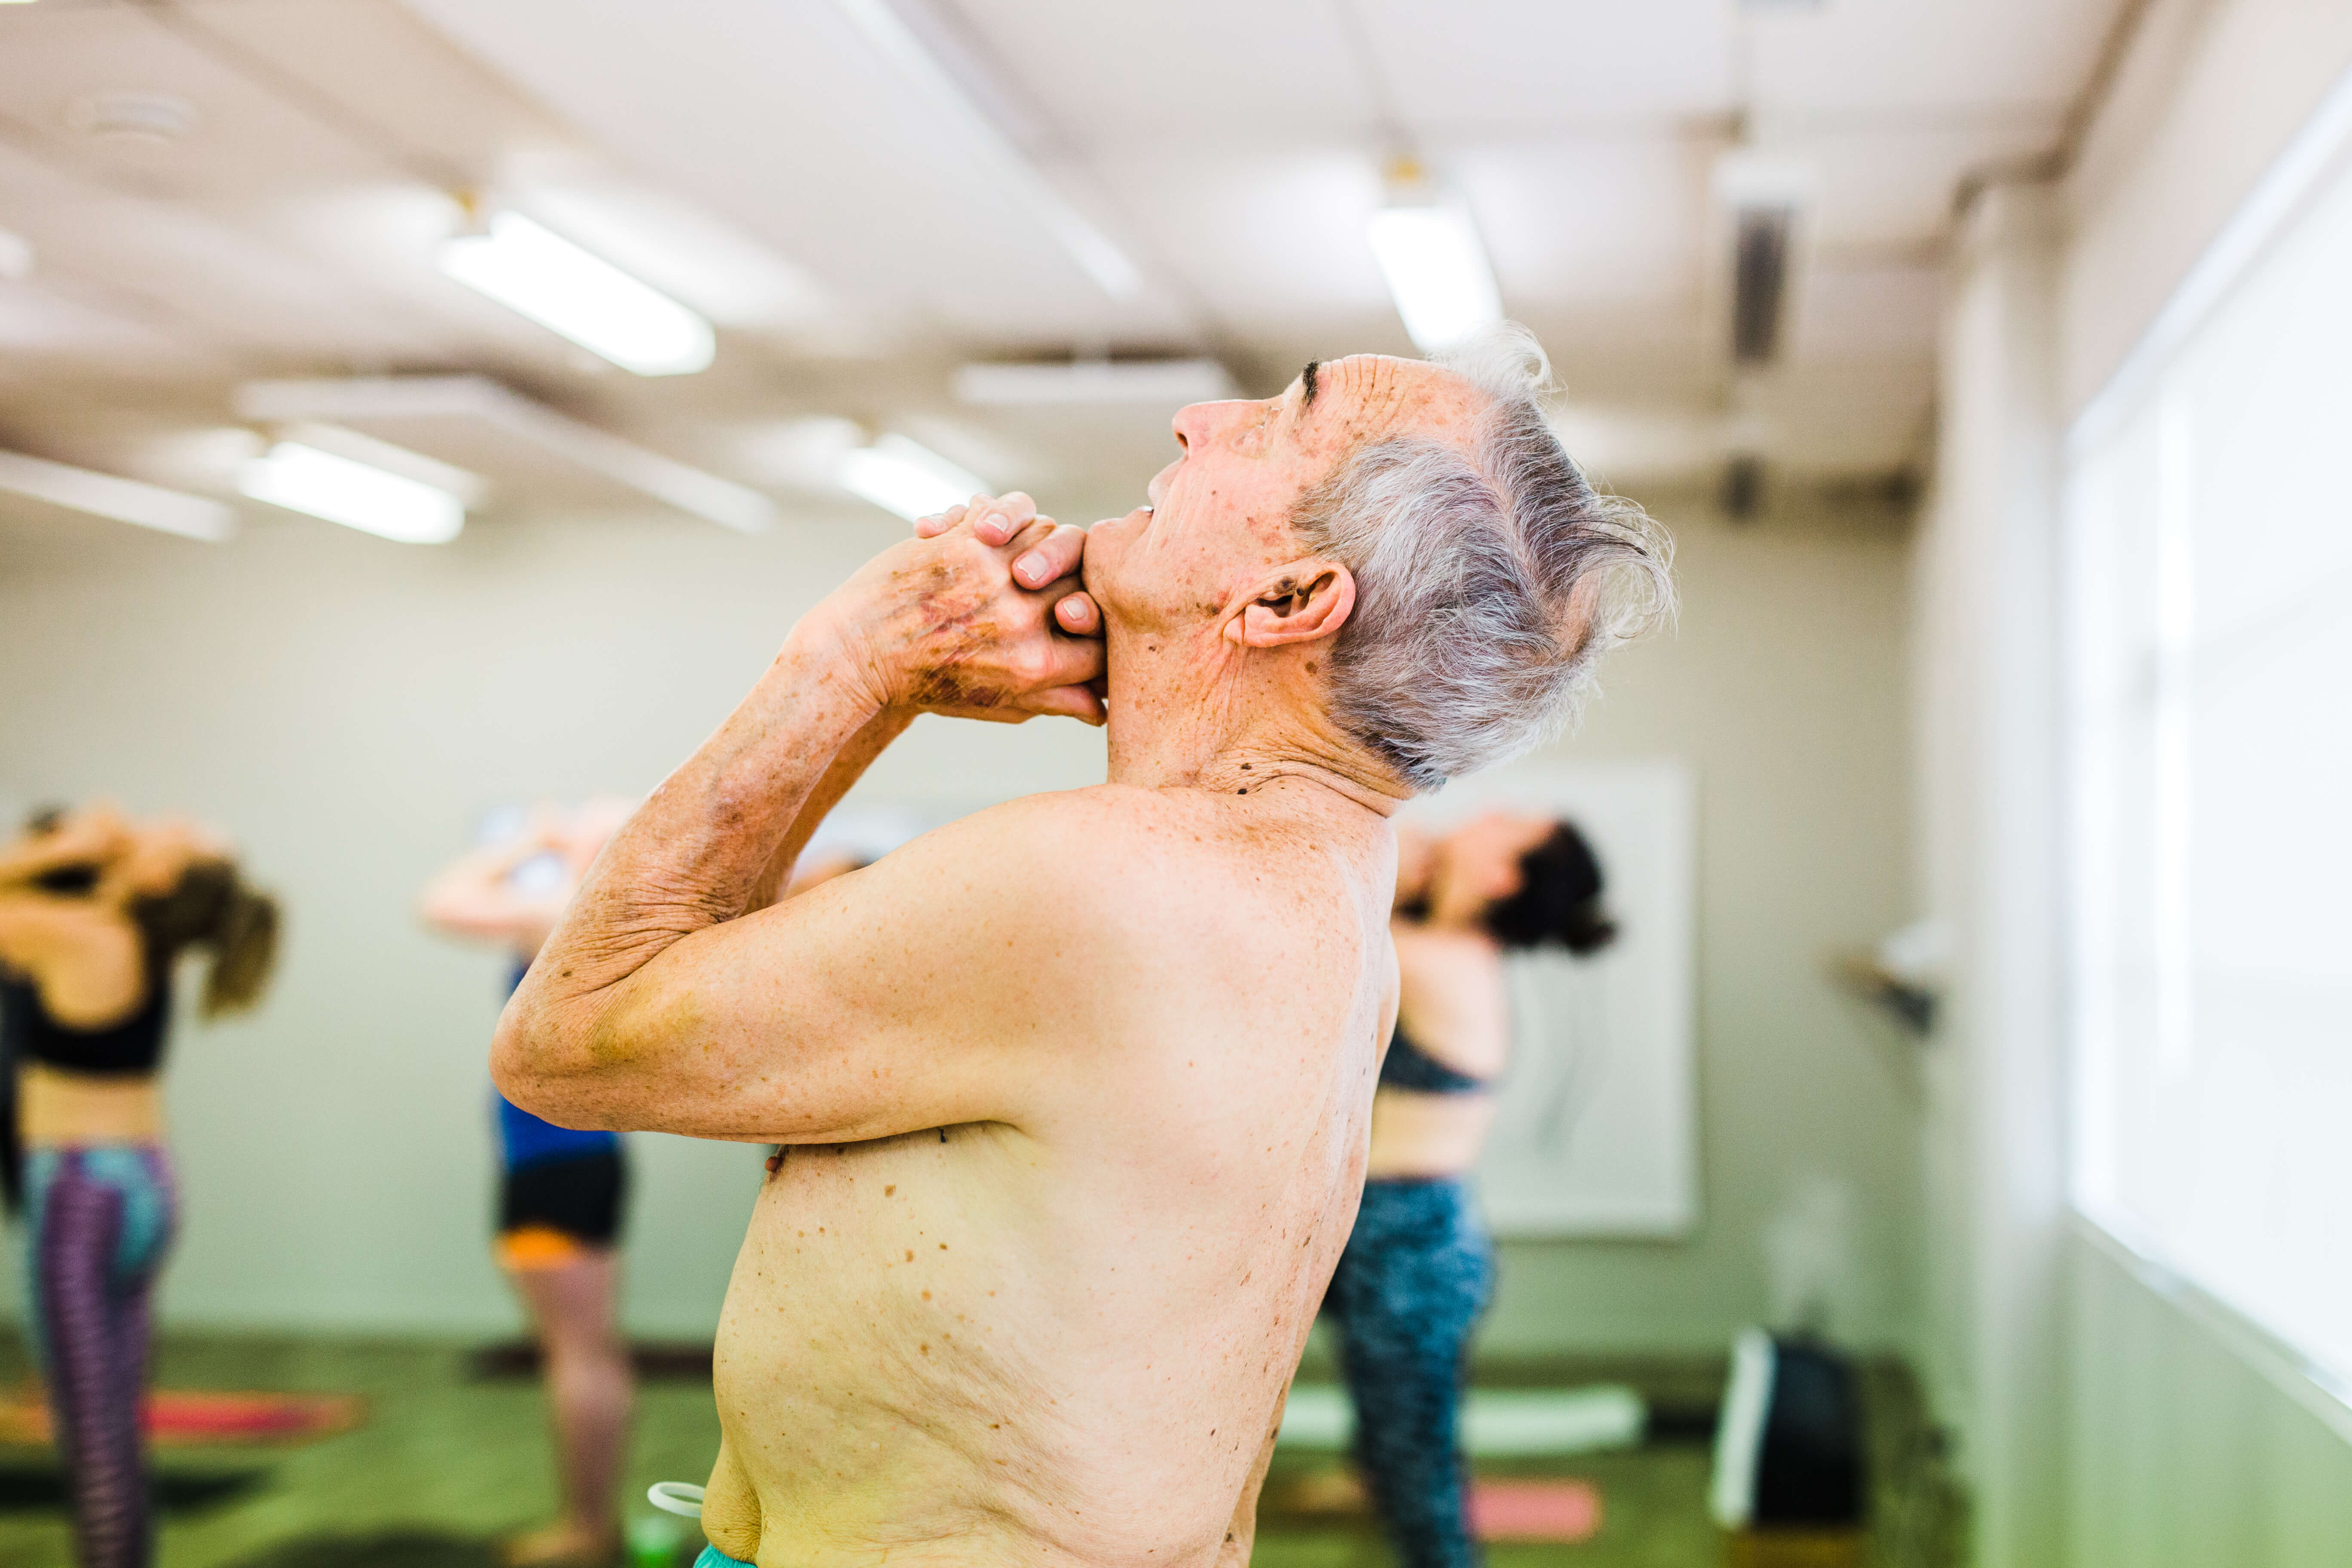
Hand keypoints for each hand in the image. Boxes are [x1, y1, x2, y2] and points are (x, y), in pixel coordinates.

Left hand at [828, 492, 1104, 724]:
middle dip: (1079, 573)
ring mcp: (995, 577)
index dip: (1102, 624)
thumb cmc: (930, 686)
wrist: (859, 657)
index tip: (1087, 617)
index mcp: (1036, 666)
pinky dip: (1006, 514)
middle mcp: (1020, 621)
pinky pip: (1012, 512)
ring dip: (1046, 539)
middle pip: (1084, 578)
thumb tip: (1103, 708)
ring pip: (1054, 536)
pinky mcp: (967, 543)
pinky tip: (995, 529)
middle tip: (1062, 575)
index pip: (1101, 636)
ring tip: (1026, 551)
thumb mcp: (999, 705)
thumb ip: (1054, 700)